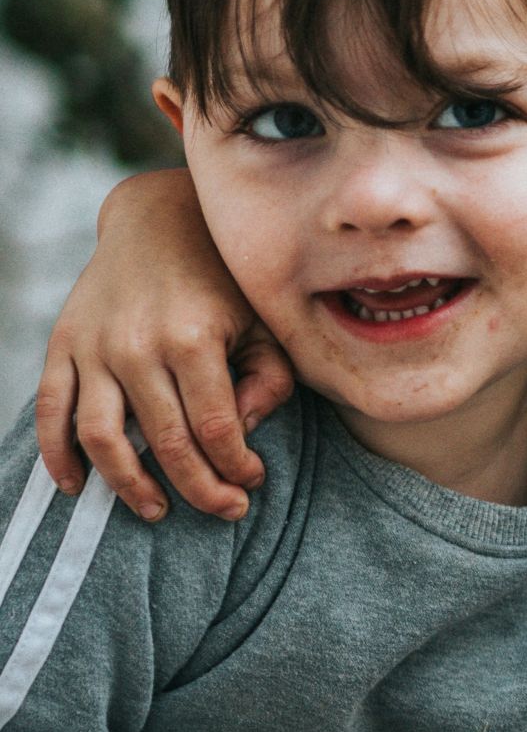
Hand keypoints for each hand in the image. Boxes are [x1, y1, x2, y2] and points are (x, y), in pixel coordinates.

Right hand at [37, 168, 295, 520]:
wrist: (160, 220)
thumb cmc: (225, 281)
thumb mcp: (266, 324)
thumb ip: (269, 381)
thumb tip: (243, 434)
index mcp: (193, 339)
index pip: (215, 429)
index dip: (236, 467)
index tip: (252, 482)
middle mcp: (137, 345)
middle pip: (166, 442)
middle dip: (199, 488)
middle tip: (225, 510)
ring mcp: (94, 346)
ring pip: (102, 437)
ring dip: (128, 485)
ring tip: (157, 511)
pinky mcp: (63, 343)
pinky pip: (51, 409)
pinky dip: (57, 454)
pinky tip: (75, 486)